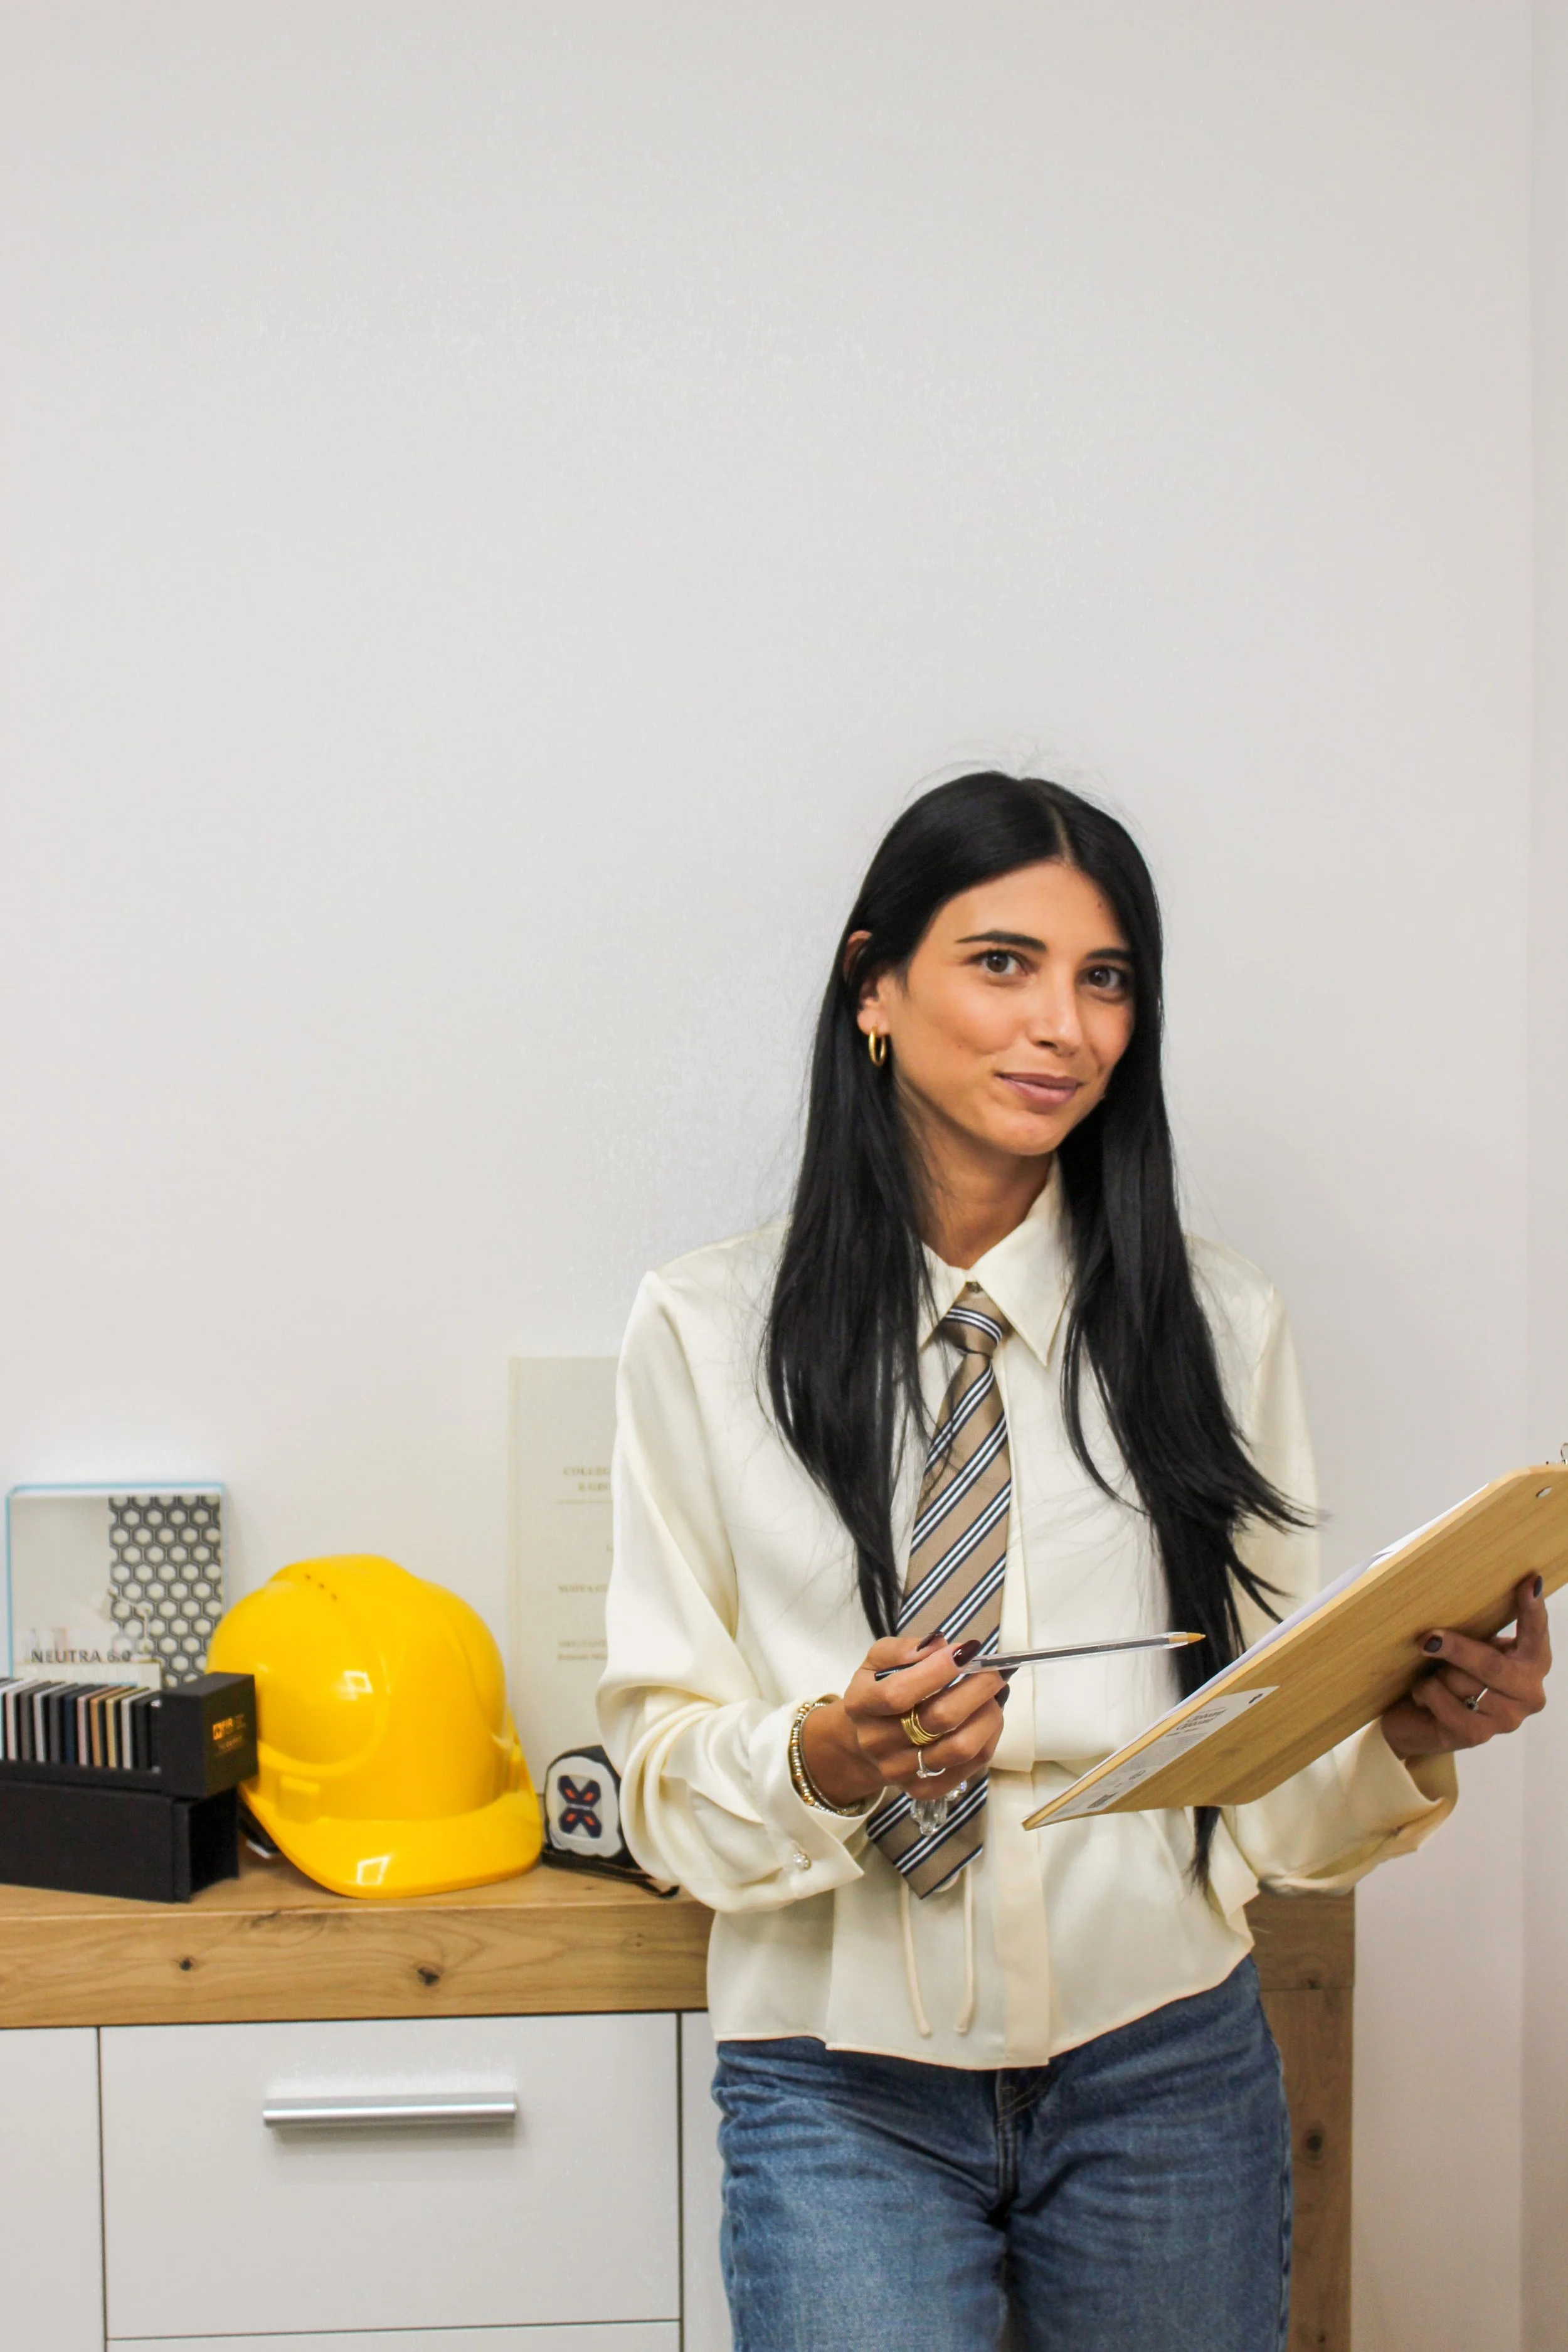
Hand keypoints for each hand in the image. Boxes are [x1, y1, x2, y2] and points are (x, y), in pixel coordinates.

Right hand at [800, 1632, 1008, 1808]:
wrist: (862, 1744)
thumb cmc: (877, 1693)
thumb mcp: (877, 1662)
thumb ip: (904, 1649)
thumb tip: (940, 1645)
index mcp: (862, 1705)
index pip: (900, 1692)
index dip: (938, 1670)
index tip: (967, 1650)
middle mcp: (877, 1742)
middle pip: (939, 1720)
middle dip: (977, 1689)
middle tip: (994, 1671)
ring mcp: (901, 1770)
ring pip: (961, 1747)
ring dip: (988, 1716)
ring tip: (993, 1696)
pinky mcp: (923, 1789)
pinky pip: (969, 1767)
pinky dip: (988, 1740)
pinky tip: (987, 1720)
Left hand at [1380, 1574, 1551, 1758]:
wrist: (1419, 1719)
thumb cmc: (1449, 1670)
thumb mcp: (1470, 1644)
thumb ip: (1478, 1627)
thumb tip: (1456, 1593)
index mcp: (1532, 1663)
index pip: (1536, 1632)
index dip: (1532, 1608)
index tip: (1529, 1582)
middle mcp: (1529, 1694)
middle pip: (1492, 1665)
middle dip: (1456, 1649)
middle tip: (1428, 1638)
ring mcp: (1507, 1719)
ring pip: (1462, 1684)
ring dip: (1438, 1675)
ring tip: (1434, 1678)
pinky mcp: (1477, 1736)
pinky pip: (1443, 1703)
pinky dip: (1425, 1693)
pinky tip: (1424, 1696)